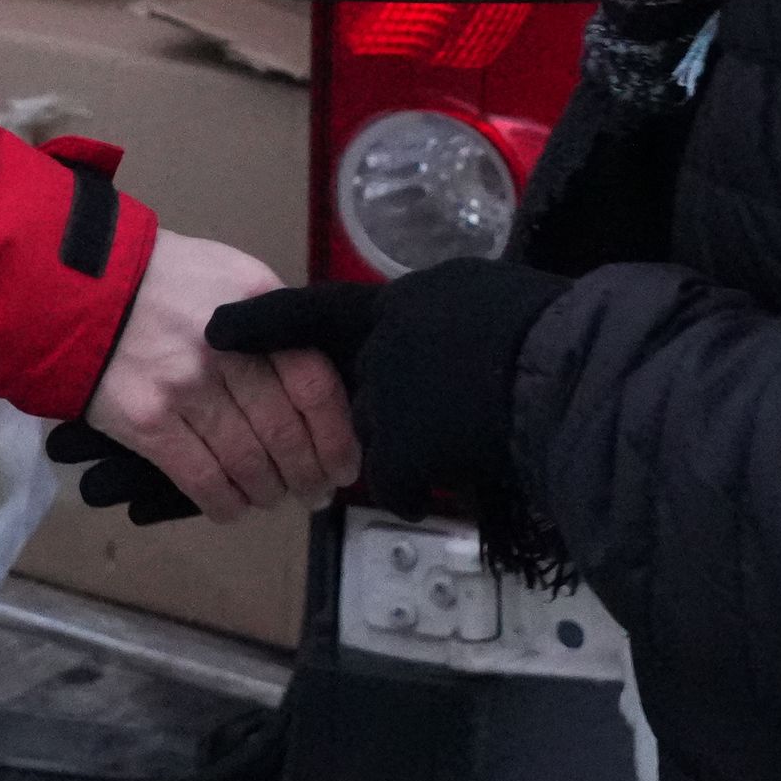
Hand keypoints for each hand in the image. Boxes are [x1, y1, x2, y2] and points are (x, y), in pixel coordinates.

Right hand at [81, 235, 360, 522]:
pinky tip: (233, 508)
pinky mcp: (147, 422)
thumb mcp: (232, 277)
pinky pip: (201, 479)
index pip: (314, 383)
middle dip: (307, 474)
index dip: (336, 435)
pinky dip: (225, 503)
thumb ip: (274, 324)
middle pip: (285, 430)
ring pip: (248, 461)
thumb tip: (315, 385)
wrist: (81, 290)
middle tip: (313, 493)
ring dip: (268, 491)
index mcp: (257, 307)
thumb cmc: (166, 282)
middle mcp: (227, 349)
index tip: (344, 464)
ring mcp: (185, 387)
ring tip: (272, 498)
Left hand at [212, 261, 570, 517]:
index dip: (264, 323)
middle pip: (352, 389)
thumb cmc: (537, 326)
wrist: (564, 372)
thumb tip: (428, 334)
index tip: (215, 331)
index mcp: (394, 303)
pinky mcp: (401, 448)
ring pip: (377, 436)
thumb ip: (434, 316)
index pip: (312, 310)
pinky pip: (400, 480)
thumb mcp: (477, 296)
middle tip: (433, 407)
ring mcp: (386, 399)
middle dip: (386, 407)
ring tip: (465, 433)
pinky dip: (424, 484)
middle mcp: (377, 348)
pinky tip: (458, 472)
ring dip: (413, 443)